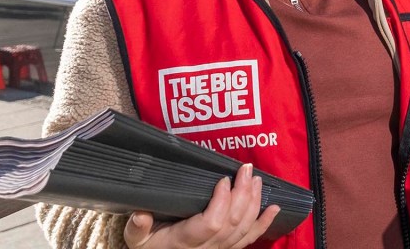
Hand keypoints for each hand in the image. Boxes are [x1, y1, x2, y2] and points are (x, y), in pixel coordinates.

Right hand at [124, 164, 280, 248]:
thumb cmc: (147, 243)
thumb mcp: (135, 236)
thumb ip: (137, 226)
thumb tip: (140, 214)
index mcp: (184, 241)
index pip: (211, 223)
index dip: (222, 202)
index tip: (223, 179)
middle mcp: (206, 248)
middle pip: (233, 222)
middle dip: (243, 194)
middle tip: (246, 169)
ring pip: (244, 228)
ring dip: (254, 203)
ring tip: (257, 179)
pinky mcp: (227, 248)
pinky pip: (249, 238)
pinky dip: (264, 223)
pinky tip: (274, 208)